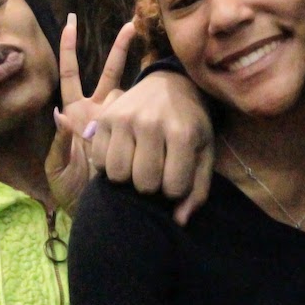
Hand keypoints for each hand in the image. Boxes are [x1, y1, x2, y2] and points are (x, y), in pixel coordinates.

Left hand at [47, 15, 135, 211]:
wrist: (101, 216)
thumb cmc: (71, 194)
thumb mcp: (57, 169)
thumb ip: (59, 143)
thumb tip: (59, 113)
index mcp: (77, 116)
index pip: (72, 76)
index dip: (70, 49)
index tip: (71, 22)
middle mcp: (100, 115)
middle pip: (109, 74)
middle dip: (119, 49)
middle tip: (130, 25)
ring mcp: (121, 125)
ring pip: (129, 94)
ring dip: (134, 84)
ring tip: (152, 63)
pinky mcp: (137, 139)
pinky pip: (142, 118)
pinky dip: (149, 107)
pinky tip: (163, 93)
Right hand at [85, 64, 213, 223]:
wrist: (169, 83)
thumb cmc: (191, 123)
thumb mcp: (204, 152)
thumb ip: (197, 189)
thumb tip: (179, 221)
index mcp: (181, 133)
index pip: (172, 188)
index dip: (175, 190)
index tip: (177, 175)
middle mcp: (151, 123)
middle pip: (143, 183)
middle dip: (151, 185)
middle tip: (156, 170)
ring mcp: (124, 119)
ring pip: (117, 174)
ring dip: (128, 177)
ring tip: (138, 164)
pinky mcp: (105, 117)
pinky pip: (99, 161)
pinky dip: (110, 166)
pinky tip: (123, 155)